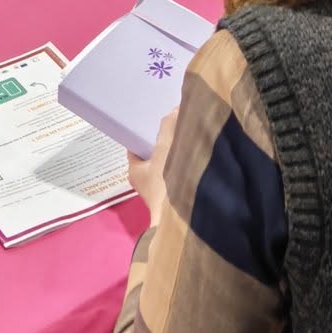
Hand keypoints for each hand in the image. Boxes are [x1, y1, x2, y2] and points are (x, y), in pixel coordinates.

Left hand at [127, 107, 178, 227]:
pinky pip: (178, 177)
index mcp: (134, 170)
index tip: (157, 120)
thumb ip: (169, 128)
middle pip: (153, 156)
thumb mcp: (165, 150)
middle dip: (163, 143)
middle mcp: (144, 183)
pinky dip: (184, 168)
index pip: (136, 146)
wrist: (181, 222)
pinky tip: (196, 159)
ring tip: (189, 138)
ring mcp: (160, 193)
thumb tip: (174, 110)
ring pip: (166, 167)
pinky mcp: (175, 201)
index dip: (144, 132)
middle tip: (177, 126)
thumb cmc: (166, 184)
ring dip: (176, 156)